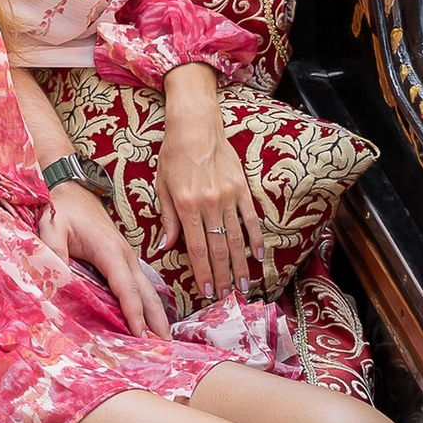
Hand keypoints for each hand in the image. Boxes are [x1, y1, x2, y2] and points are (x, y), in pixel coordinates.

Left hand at [40, 180, 169, 338]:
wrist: (74, 191)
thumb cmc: (63, 210)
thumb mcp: (53, 227)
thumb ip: (54, 253)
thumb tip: (56, 282)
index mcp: (111, 252)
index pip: (127, 289)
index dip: (135, 315)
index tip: (141, 338)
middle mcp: (126, 257)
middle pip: (148, 295)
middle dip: (157, 323)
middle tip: (164, 351)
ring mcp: (129, 260)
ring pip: (149, 293)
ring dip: (157, 317)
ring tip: (162, 344)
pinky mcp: (125, 262)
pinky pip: (141, 288)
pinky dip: (149, 308)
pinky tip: (149, 324)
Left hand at [154, 97, 262, 303]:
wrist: (196, 124)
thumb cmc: (174, 154)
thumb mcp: (162, 185)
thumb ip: (168, 218)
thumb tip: (167, 247)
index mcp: (187, 205)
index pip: (197, 248)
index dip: (203, 272)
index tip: (207, 291)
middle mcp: (210, 203)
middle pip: (219, 248)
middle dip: (222, 276)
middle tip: (227, 297)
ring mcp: (229, 196)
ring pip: (236, 238)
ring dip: (240, 265)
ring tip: (243, 286)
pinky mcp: (242, 188)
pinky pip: (251, 219)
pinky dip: (256, 238)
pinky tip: (259, 257)